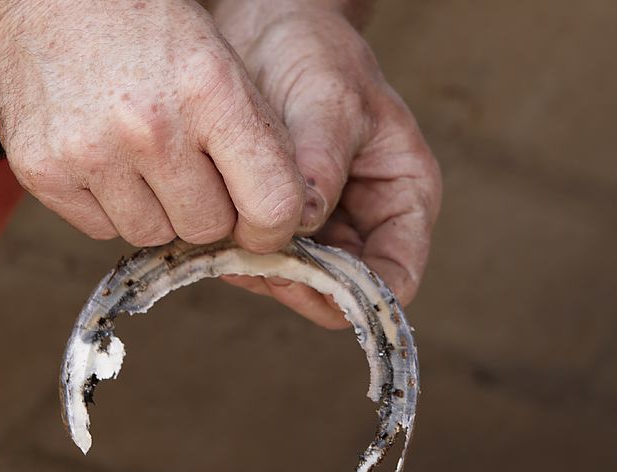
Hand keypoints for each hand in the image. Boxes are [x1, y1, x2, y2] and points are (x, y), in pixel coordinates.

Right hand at [0, 0, 308, 251]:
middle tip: (187, 165)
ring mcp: (91, 153)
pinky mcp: (44, 173)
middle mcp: (150, 129)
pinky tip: (101, 156)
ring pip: (152, 234)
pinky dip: (108, 205)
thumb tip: (277, 219)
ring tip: (138, 154)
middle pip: (207, 228)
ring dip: (155, 209)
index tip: (260, 223)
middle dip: (205, 207)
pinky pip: (102, 230)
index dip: (272, 226)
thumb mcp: (218, 61)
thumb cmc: (142, 28)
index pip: (272, 205)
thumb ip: (253, 138)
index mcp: (210, 91)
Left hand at [212, 1, 441, 327]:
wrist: (269, 31)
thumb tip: (303, 222)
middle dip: (296, 285)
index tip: (304, 280)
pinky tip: (212, 236)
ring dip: (260, 273)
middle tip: (247, 261)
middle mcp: (366, 222)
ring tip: (223, 242)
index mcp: (404, 196)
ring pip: (297, 283)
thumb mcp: (329, 99)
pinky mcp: (281, 224)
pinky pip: (263, 260)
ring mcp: (322, 228)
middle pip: (340, 291)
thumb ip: (320, 163)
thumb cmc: (316, 53)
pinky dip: (238, 257)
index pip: (395, 277)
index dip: (355, 295)